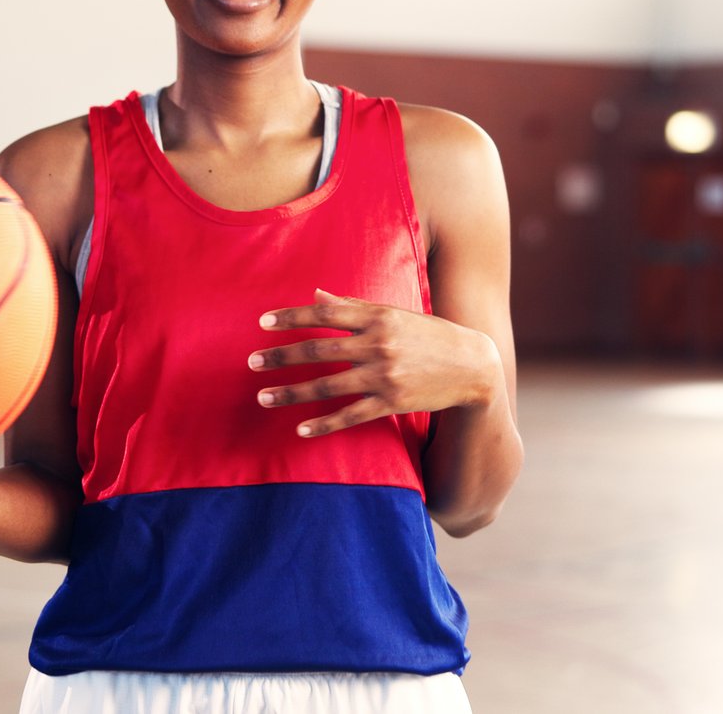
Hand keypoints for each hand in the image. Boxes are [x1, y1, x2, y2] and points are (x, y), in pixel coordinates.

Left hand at [252, 289, 500, 437]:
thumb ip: (353, 305)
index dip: (292, 317)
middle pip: (319, 350)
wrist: (472, 366)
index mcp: (377, 316)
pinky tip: (300, 429)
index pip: (325, 313)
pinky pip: (351, 415)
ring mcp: (385, 375)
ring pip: (328, 385)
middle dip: (281, 357)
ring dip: (292, 392)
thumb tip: (315, 293)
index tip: (263, 323)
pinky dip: (324, 424)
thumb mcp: (392, 314)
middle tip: (251, 363)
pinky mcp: (392, 402)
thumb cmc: (426, 335)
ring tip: (264, 397)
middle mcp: (378, 343)